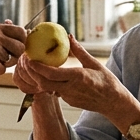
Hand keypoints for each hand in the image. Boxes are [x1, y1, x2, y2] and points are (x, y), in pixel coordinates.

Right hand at [0, 21, 27, 89]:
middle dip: (16, 55)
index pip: (21, 31)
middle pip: (21, 47)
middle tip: (4, 58)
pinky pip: (3, 70)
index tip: (16, 47)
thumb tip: (20, 28)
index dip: (21, 41)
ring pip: (12, 60)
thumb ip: (2, 32)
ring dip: (3, 64)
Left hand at [14, 36, 131, 117]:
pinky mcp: (69, 101)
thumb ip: (79, 51)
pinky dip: (48, 84)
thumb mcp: (94, 63)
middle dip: (32, 74)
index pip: (52, 74)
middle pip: (44, 83)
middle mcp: (71, 88)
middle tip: (26, 62)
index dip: (38, 67)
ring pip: (47, 89)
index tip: (30, 58)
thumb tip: (69, 37)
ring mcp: (69, 97)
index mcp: (78, 77)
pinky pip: (55, 92)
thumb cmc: (107, 81)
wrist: (113, 102)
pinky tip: (45, 76)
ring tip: (32, 68)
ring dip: (38, 79)